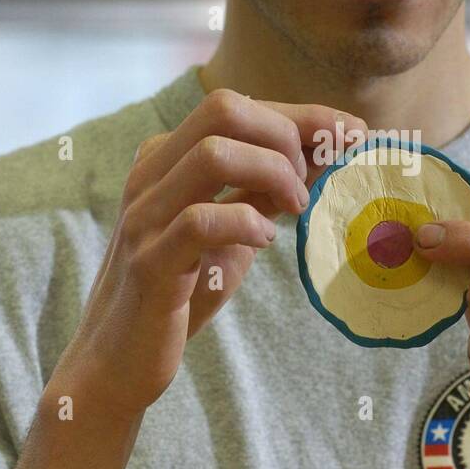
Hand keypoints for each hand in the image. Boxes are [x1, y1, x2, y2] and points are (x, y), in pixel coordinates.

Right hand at [52, 89, 366, 426]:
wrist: (118, 360)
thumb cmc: (181, 290)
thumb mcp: (233, 231)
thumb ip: (267, 190)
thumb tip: (329, 153)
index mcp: (166, 158)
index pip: (236, 108)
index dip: (302, 114)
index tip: (352, 132)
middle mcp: (150, 175)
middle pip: (222, 110)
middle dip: (286, 134)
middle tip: (310, 182)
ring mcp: (145, 216)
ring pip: (212, 155)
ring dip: (272, 173)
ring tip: (296, 208)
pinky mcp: (149, 262)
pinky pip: (200, 221)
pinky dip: (246, 222)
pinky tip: (265, 240)